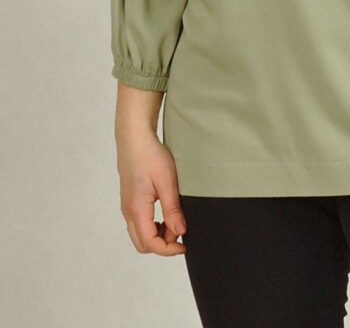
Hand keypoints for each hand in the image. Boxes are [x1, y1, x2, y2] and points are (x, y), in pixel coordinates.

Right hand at [116, 128, 187, 255]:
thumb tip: (180, 232)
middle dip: (163, 244)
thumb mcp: (167, 182)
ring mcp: (127, 206)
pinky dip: (152, 226)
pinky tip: (165, 213)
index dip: (168, 249)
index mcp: (137, 209)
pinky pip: (138, 223)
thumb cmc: (150, 155)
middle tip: (180, 230)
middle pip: (142, 244)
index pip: (150, 243)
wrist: (134, 138)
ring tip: (175, 219)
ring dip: (157, 235)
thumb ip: (173, 209)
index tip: (184, 244)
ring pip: (139, 234)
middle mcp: (128, 211)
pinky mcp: (129, 200)